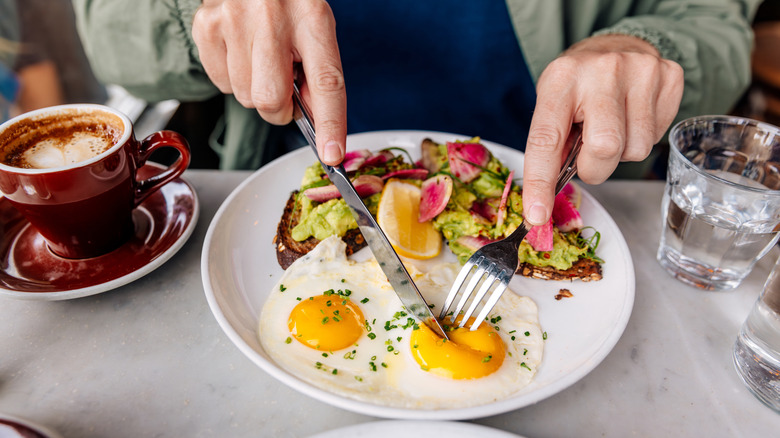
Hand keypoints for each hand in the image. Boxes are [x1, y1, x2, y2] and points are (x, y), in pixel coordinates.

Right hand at [192, 0, 346, 164]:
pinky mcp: (206, 26)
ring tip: (261, 57)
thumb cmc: (289, 3)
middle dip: (279, 108)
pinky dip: (233, 78)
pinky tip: (241, 51)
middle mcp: (272, 16)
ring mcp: (233, 20)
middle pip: (271, 100)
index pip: (326, 82)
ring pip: (245, 97)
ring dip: (255, 90)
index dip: (330, 123)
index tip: (332, 155)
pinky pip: (221, 84)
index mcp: (312, 16)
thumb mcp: (315, 28)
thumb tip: (317, 124)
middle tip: (283, 87)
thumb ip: (318, 74)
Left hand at [521, 34, 683, 224]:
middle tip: (590, 156)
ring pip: (635, 149)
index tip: (537, 215)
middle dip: (595, 167)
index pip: (547, 139)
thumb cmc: (577, 86)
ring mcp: (640, 70)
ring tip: (612, 127)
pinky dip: (642, 137)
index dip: (541, 182)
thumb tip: (545, 200)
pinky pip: (657, 136)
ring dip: (620, 153)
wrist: (615, 45)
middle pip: (605, 148)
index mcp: (560, 80)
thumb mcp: (553, 106)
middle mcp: (601, 71)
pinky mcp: (669, 76)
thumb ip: (553, 148)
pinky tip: (632, 117)